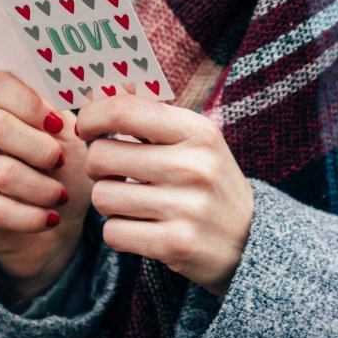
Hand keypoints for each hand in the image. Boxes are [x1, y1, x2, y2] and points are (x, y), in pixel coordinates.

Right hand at [0, 70, 93, 305]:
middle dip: (38, 148)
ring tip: (60, 197)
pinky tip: (49, 220)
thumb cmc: (64, 173)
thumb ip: (73, 113)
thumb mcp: (74, 140)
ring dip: (40, 188)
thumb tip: (95, 90)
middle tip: (62, 162)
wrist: (53, 226)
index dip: (28, 102)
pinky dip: (28, 217)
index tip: (59, 125)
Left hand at [74, 93, 253, 297]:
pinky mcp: (176, 244)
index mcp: (196, 131)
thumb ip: (148, 115)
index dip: (91, 117)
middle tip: (113, 171)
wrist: (250, 240)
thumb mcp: (193, 139)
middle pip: (101, 156)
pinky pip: (113, 232)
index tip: (87, 127)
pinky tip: (140, 226)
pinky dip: (119, 231)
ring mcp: (186, 207)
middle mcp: (193, 166)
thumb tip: (96, 94)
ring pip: (102, 197)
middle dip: (98, 166)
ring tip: (132, 201)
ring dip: (109, 201)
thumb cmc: (208, 180)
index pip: (123, 111)